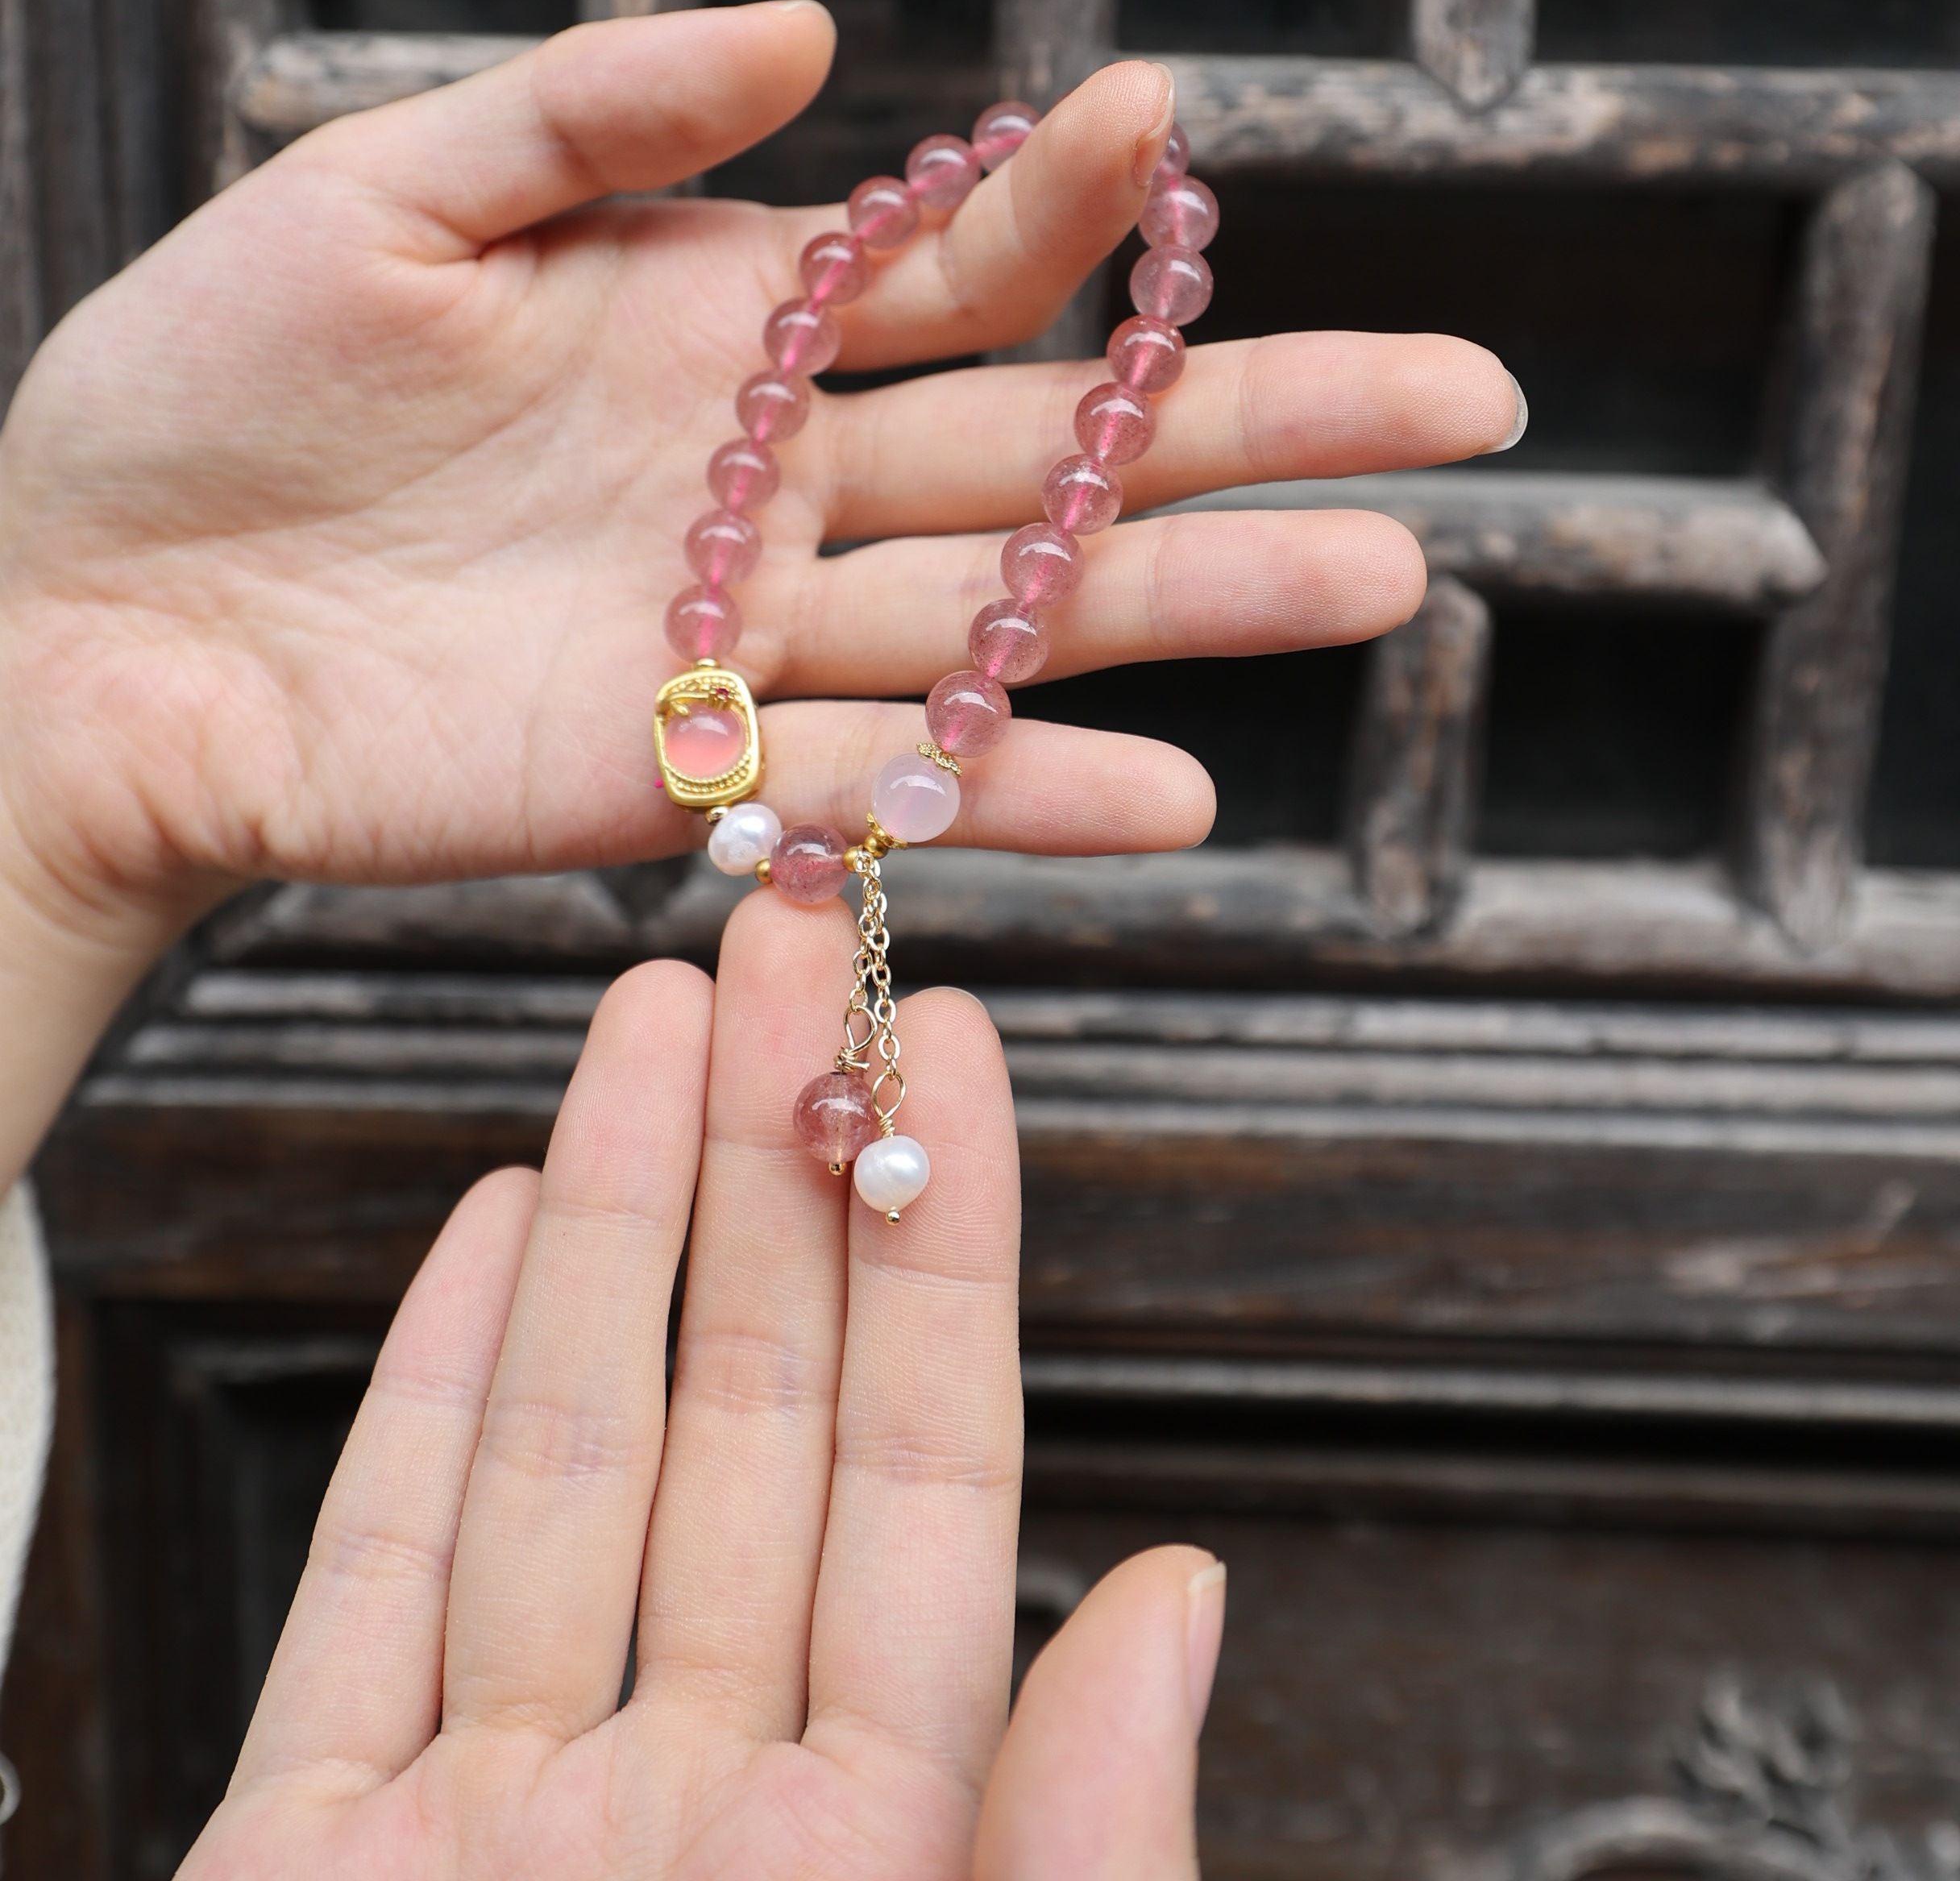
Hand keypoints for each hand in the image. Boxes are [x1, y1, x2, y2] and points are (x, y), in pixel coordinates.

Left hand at [0, 3, 1512, 1157]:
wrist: (70, 611)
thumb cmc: (200, 379)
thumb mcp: (382, 189)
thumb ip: (593, 111)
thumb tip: (810, 31)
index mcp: (716, 316)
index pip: (948, 259)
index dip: (1069, 200)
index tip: (1171, 122)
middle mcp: (769, 476)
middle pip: (1056, 444)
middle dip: (1260, 417)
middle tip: (1468, 400)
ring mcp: (740, 634)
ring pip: (1018, 614)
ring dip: (1200, 604)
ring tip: (1392, 575)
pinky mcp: (677, 777)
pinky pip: (886, 783)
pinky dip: (1028, 793)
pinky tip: (1184, 797)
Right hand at [184, 928, 1225, 1880]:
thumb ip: (1070, 1835)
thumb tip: (1183, 1606)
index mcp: (862, 1850)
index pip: (927, 1481)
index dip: (940, 1248)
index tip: (959, 1050)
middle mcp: (685, 1806)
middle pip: (744, 1415)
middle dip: (767, 1160)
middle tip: (788, 948)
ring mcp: (495, 1816)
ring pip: (566, 1452)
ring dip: (607, 1215)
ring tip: (653, 1013)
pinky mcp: (310, 1853)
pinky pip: (381, 1581)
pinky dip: (429, 1388)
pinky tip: (496, 1222)